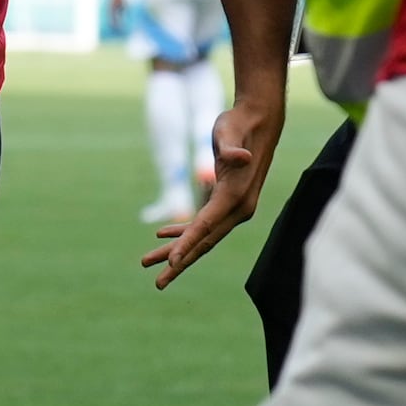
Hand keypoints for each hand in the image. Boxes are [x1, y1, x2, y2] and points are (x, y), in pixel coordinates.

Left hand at [141, 84, 281, 286]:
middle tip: (157, 284)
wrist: (258, 121)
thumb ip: (232, 148)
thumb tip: (240, 157)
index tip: (172, 262)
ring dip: (175, 250)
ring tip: (147, 262)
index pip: (206, 226)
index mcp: (235, 197)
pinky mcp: (227, 203)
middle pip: (204, 242)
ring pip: (201, 237)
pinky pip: (203, 225)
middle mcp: (238, 209)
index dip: (187, 244)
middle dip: (179, 263)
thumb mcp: (229, 132)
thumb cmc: (239, 124)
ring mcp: (234, 209)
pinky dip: (183, 231)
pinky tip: (163, 234)